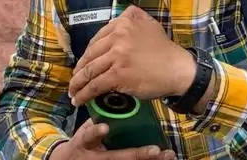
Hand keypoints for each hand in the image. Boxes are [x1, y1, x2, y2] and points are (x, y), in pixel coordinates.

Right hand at [53, 119, 175, 159]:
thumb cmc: (80, 144)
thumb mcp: (84, 130)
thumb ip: (98, 117)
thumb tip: (111, 93)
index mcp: (85, 144)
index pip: (88, 138)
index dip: (95, 133)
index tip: (104, 127)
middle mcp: (96, 159)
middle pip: (117, 158)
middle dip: (137, 154)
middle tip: (154, 150)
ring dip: (148, 159)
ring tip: (166, 155)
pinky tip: (166, 156)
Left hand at [67, 6, 198, 106]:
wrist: (177, 69)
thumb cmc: (164, 50)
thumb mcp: (151, 25)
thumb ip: (135, 17)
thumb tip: (122, 13)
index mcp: (125, 23)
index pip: (96, 39)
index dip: (87, 54)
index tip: (84, 64)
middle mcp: (119, 36)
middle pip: (90, 55)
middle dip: (79, 70)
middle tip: (75, 80)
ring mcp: (118, 56)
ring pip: (89, 71)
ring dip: (78, 84)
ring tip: (74, 92)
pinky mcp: (118, 75)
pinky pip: (95, 85)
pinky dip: (84, 95)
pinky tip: (80, 100)